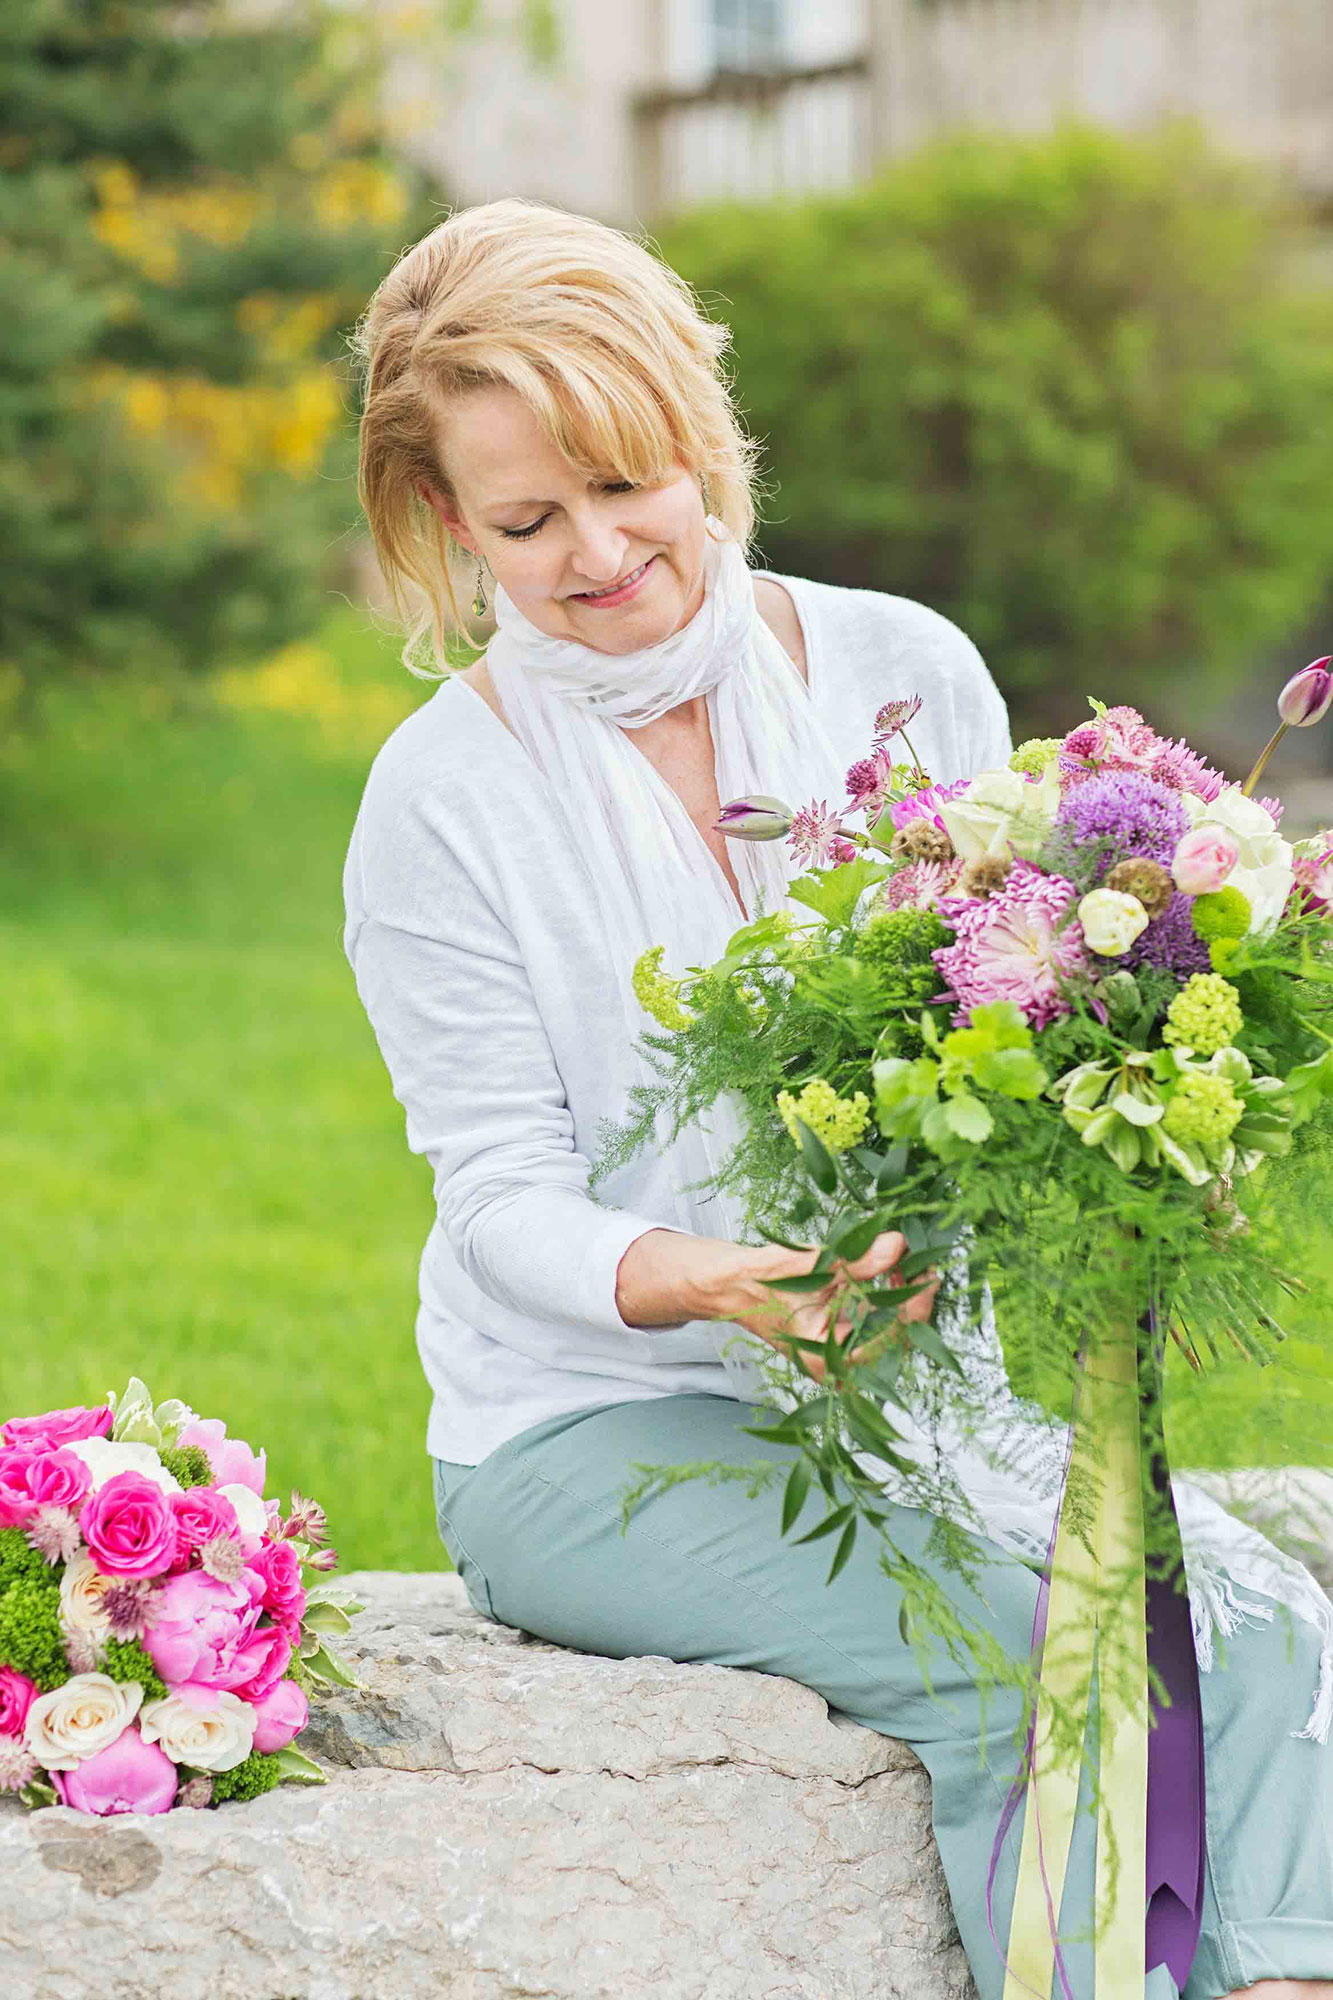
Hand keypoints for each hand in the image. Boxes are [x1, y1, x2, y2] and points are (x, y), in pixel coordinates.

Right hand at [725, 1231, 940, 1384]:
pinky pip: (877, 1316)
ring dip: (903, 1293)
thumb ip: (853, 1259)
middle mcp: (840, 1362)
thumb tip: (897, 1246)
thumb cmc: (757, 1281)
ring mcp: (841, 1348)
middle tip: (918, 1262)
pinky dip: (887, 1291)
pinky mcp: (841, 1330)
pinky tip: (889, 1267)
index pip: (892, 1343)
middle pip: (898, 1337)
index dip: (916, 1308)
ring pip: (891, 1326)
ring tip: (906, 1261)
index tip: (928, 1274)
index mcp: (830, 1360)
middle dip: (912, 1297)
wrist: (729, 1284)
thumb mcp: (807, 1265)